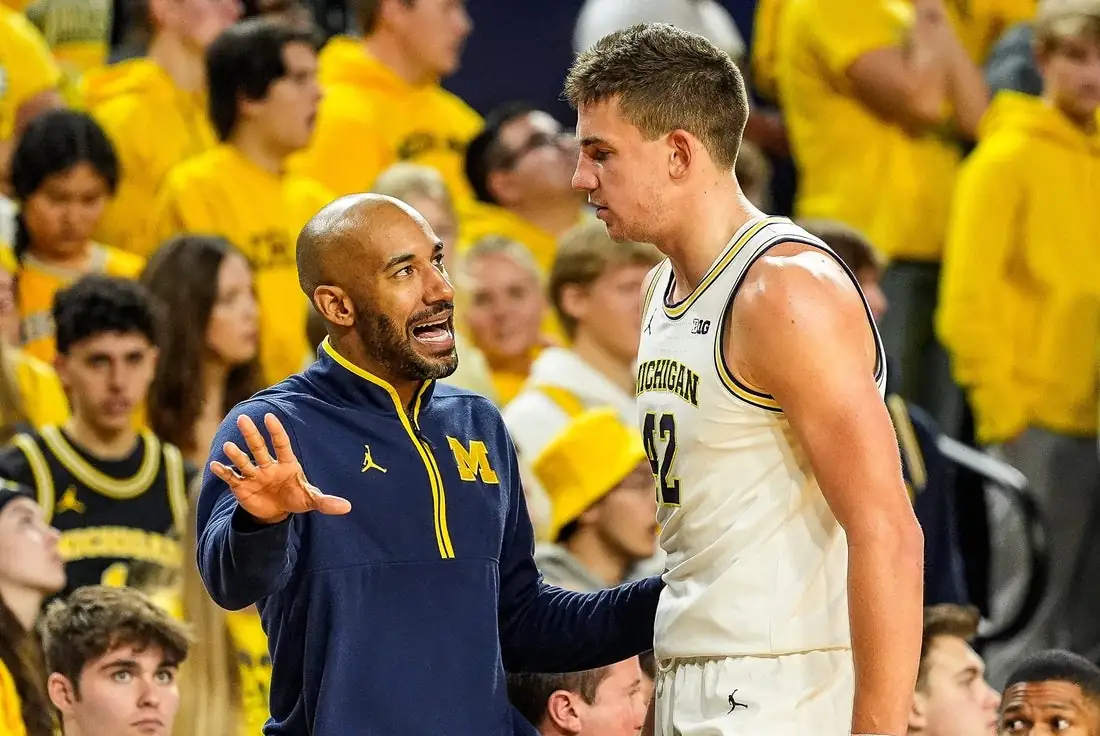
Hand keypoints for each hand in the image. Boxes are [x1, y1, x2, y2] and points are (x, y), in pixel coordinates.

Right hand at [209, 413, 351, 523]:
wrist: (276, 512)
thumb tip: (347, 507)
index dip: (276, 431)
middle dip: (252, 434)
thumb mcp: (310, 500)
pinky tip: (215, 465)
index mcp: (286, 463)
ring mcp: (254, 475)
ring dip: (236, 454)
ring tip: (229, 446)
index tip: (270, 417)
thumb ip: (326, 502)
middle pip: (259, 447)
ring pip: (244, 461)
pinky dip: (223, 471)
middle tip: (243, 419)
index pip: (281, 444)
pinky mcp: (241, 486)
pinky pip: (231, 477)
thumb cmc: (295, 498)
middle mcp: (268, 465)